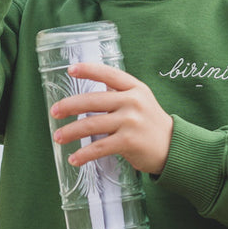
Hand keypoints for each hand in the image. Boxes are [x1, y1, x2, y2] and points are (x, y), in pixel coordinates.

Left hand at [50, 62, 172, 174]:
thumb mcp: (140, 100)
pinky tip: (74, 158)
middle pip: (93, 100)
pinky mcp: (128, 142)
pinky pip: (99, 147)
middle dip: (69, 106)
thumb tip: (92, 87)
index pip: (108, 74)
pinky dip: (83, 155)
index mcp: (135, 88)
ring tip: (58, 137)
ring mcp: (130, 121)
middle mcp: (132, 101)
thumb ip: (119, 93)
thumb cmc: (151, 123)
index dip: (88, 70)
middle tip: (54, 112)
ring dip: (71, 132)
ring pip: (91, 125)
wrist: (173, 147)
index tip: (70, 70)